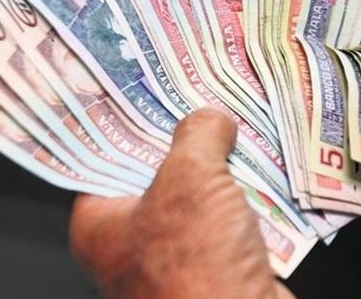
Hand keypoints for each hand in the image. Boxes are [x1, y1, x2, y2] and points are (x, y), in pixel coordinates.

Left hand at [69, 109, 292, 298]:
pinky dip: (243, 198)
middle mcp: (131, 244)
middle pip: (157, 174)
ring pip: (197, 196)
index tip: (155, 92)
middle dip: (187, 142)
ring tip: (237, 129)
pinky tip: (260, 171)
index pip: (108, 158)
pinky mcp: (215, 267)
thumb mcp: (190, 179)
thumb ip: (197, 137)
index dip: (134, 122)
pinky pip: (227, 219)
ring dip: (221, 170)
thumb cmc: (194, 268)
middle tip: (204, 103)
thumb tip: (211, 121)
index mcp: (100, 225)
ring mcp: (175, 258)